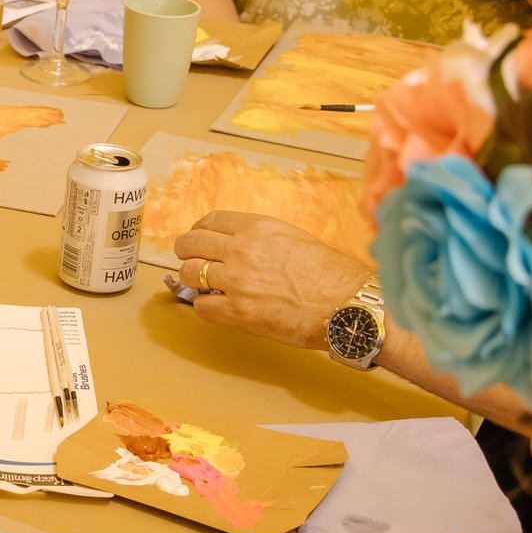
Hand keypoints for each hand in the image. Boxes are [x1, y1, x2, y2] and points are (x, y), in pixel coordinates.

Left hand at [172, 213, 371, 348]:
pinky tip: (215, 306)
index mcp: (257, 228)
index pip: (210, 221)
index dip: (199, 230)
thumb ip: (262, 238)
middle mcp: (242, 250)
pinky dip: (204, 306)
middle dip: (185, 251)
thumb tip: (240, 245)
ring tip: (200, 285)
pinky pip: (201, 306)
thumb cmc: (330, 273)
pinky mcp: (238, 312)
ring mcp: (237, 281)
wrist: (346, 304)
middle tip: (187, 259)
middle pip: (192, 244)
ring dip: (191, 279)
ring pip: (189, 274)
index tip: (197, 237)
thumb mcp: (294, 237)